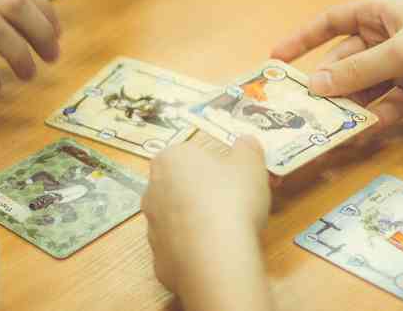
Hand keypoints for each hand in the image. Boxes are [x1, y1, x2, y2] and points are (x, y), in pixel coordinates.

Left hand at [142, 135, 270, 293]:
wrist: (216, 258)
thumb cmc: (232, 200)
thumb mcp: (251, 164)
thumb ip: (247, 148)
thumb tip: (245, 142)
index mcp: (169, 160)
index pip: (189, 154)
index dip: (214, 165)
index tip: (232, 177)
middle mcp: (152, 191)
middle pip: (180, 186)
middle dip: (202, 192)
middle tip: (232, 201)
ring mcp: (152, 228)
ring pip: (178, 219)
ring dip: (198, 221)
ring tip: (227, 230)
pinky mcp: (159, 260)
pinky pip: (181, 249)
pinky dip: (196, 250)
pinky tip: (217, 252)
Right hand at [272, 0, 402, 130]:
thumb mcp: (401, 52)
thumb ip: (357, 71)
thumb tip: (315, 86)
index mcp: (380, 12)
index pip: (331, 22)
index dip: (302, 39)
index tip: (275, 60)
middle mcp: (387, 37)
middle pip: (345, 61)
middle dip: (329, 84)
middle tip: (305, 110)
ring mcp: (402, 65)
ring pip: (364, 87)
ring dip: (351, 105)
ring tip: (332, 126)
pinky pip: (387, 104)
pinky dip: (377, 116)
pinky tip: (367, 130)